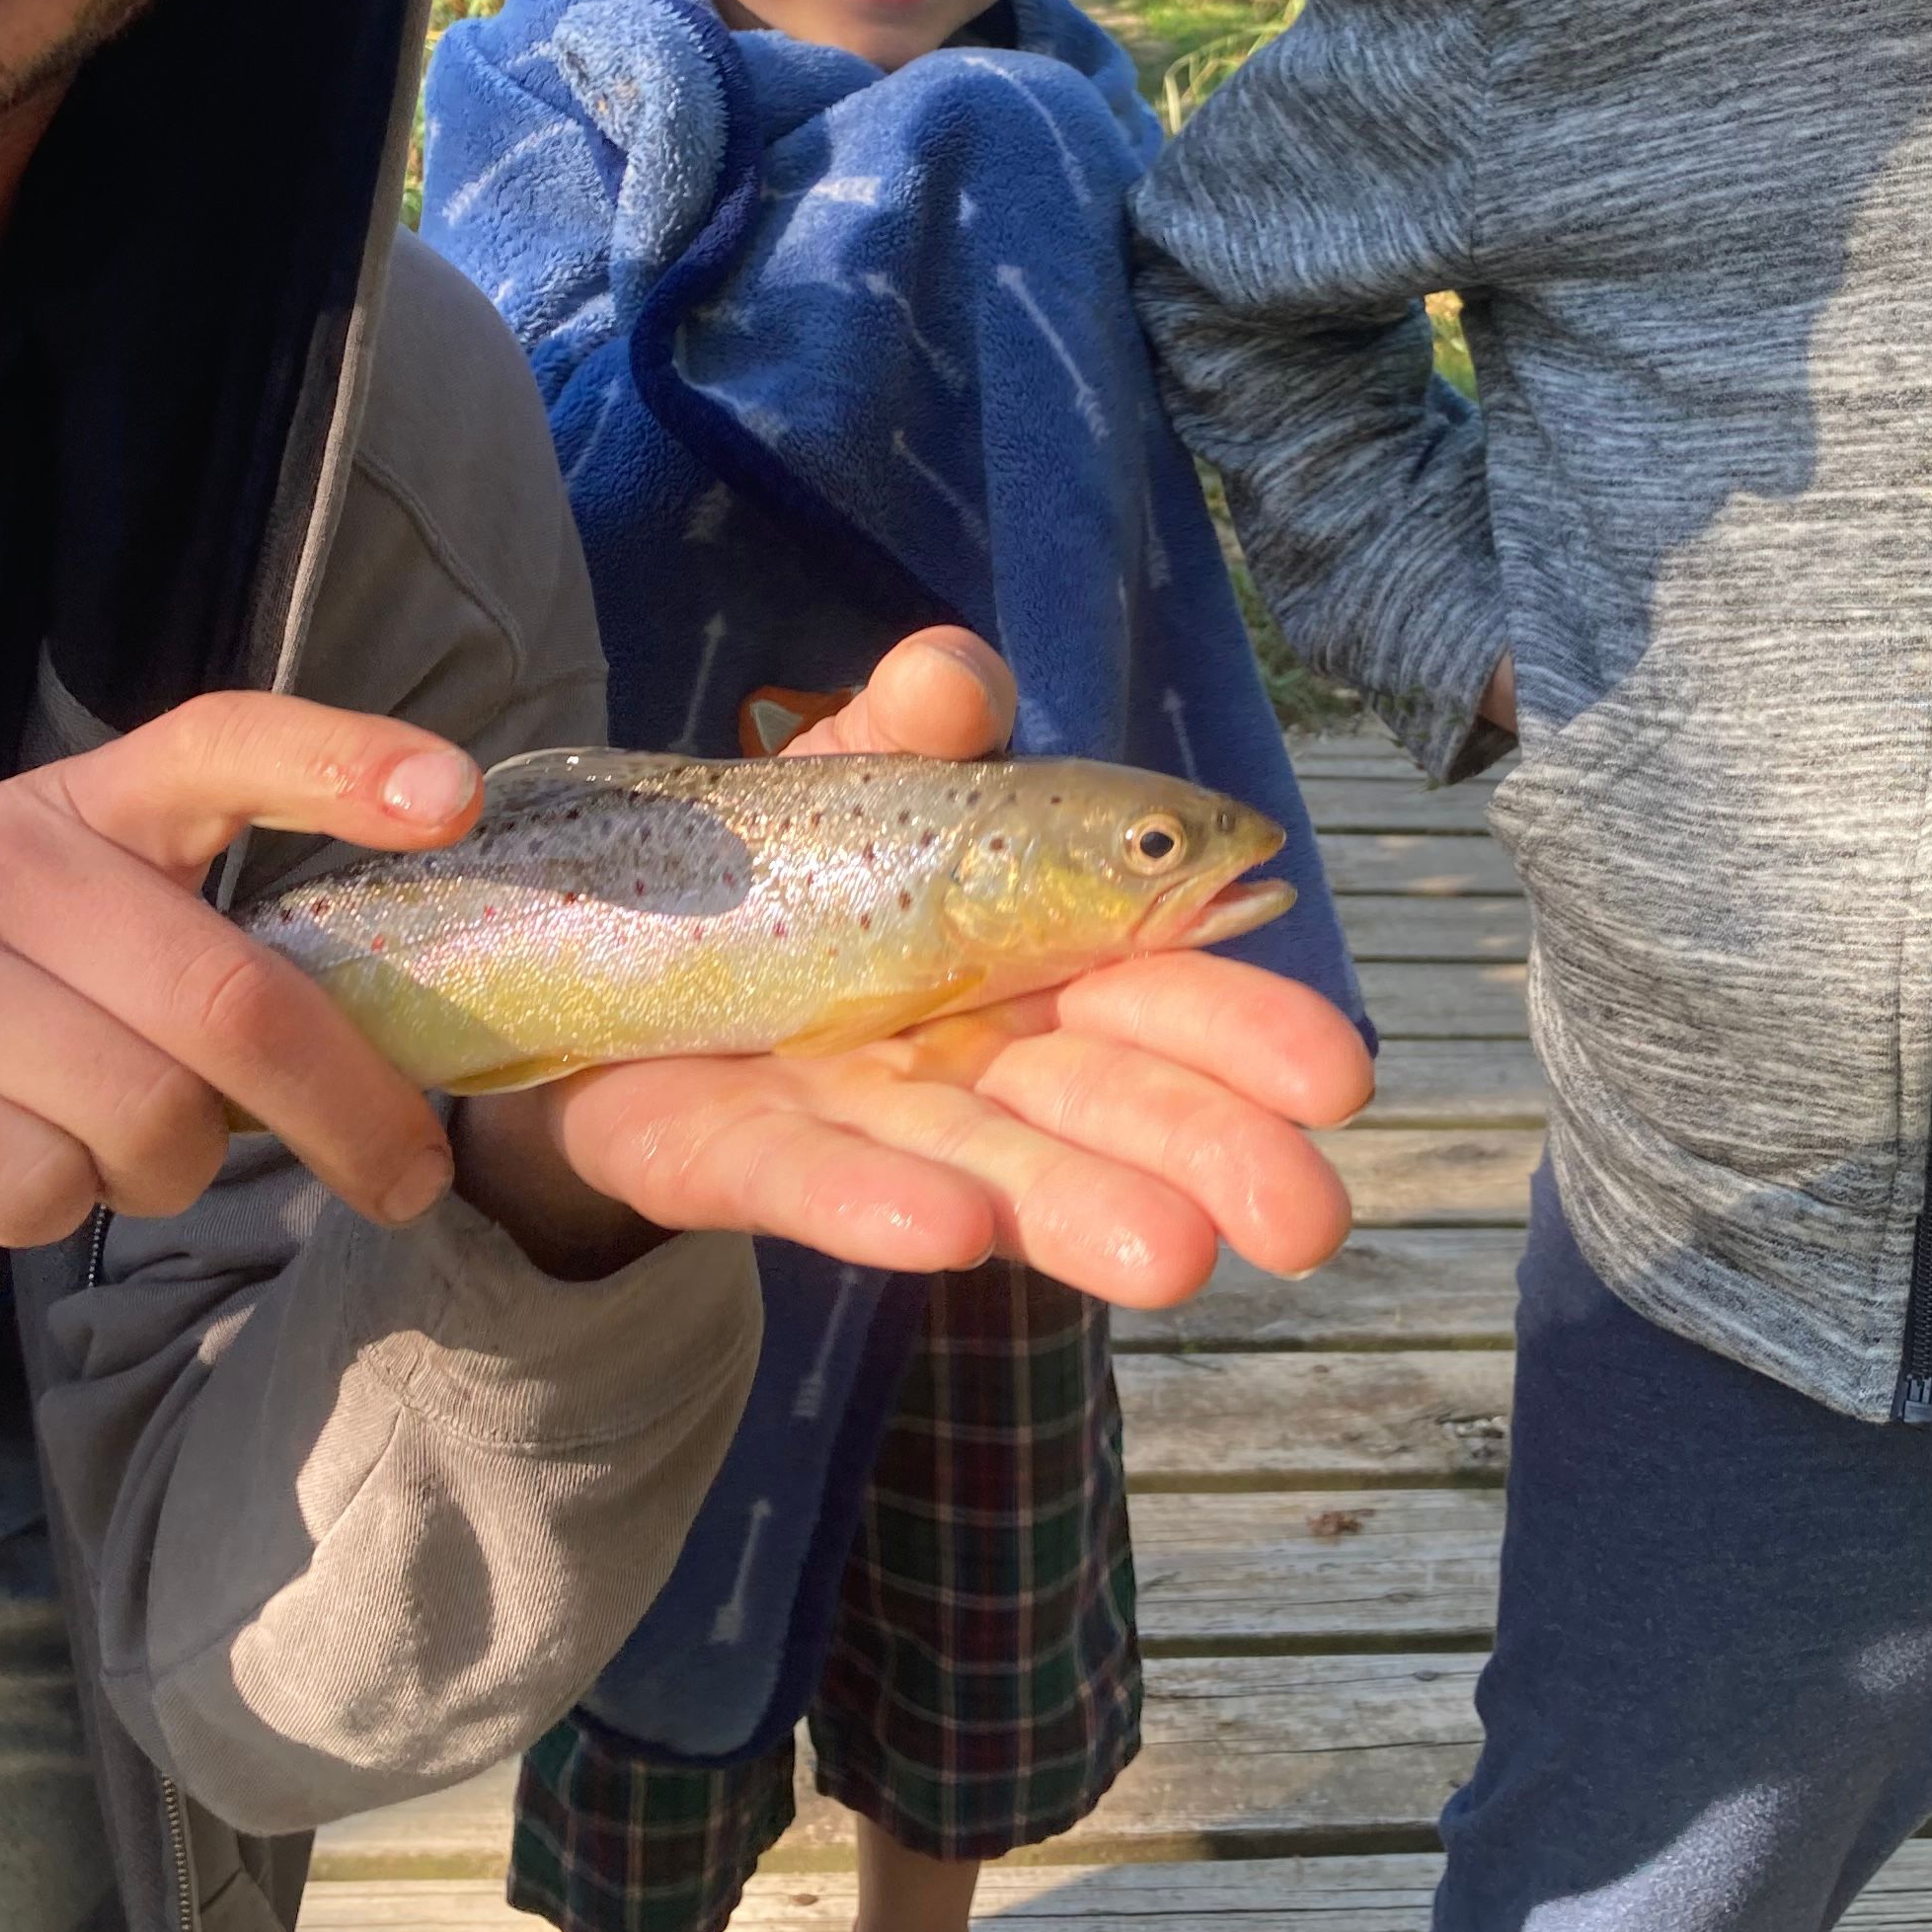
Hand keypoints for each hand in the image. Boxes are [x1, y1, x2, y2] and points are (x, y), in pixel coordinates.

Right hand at [0, 694, 481, 1285]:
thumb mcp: (16, 894)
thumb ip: (163, 927)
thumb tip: (359, 1040)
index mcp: (62, 810)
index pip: (217, 740)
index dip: (341, 760)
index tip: (453, 795)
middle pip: (231, 1004)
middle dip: (349, 1111)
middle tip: (408, 1180)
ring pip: (148, 1120)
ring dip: (166, 1175)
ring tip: (105, 1157)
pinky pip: (36, 1189)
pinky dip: (48, 1212)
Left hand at [463, 624, 1368, 1307]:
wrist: (594, 953)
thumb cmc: (779, 866)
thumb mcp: (855, 774)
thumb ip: (914, 724)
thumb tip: (961, 675)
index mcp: (1031, 958)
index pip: (1161, 992)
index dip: (1246, 1030)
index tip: (1337, 1073)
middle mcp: (969, 1059)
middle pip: (1105, 1104)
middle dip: (1207, 1154)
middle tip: (1308, 1215)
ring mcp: (859, 1121)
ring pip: (988, 1169)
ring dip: (1081, 1211)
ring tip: (1177, 1256)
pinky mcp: (730, 1162)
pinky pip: (805, 1184)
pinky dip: (879, 1205)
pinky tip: (948, 1230)